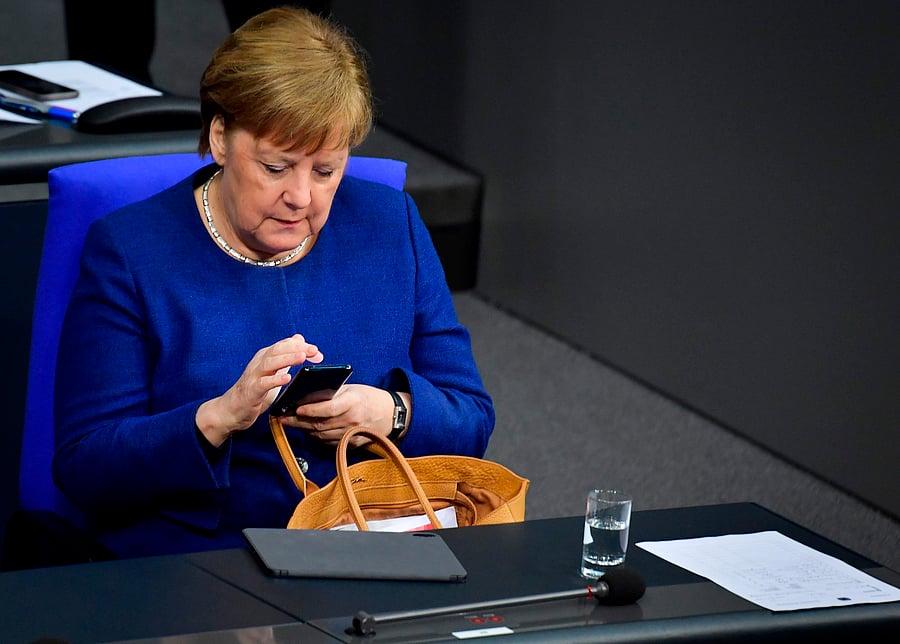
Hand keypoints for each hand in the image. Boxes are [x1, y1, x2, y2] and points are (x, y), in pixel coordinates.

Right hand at [195, 334, 322, 446]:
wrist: (231, 411)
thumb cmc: (255, 390)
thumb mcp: (272, 371)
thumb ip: (285, 356)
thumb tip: (299, 339)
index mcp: (265, 357)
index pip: (284, 345)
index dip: (302, 345)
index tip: (317, 352)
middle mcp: (259, 363)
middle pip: (278, 350)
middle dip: (297, 348)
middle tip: (314, 351)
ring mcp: (253, 376)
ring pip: (270, 362)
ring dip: (287, 358)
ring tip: (302, 358)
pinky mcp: (251, 391)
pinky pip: (263, 383)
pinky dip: (275, 379)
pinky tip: (287, 378)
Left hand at [280, 385, 409, 447]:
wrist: (391, 415)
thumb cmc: (370, 398)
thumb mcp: (352, 389)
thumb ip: (333, 393)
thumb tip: (308, 395)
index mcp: (353, 402)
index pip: (328, 408)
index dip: (310, 410)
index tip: (296, 409)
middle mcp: (352, 420)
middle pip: (320, 424)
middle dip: (298, 421)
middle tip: (283, 418)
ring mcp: (352, 434)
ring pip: (321, 435)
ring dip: (304, 430)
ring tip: (291, 423)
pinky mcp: (352, 444)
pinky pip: (328, 442)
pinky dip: (316, 436)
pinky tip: (308, 430)